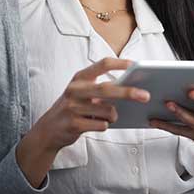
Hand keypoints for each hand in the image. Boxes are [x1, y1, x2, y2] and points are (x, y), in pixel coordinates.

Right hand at [32, 57, 149, 153]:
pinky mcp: (74, 123)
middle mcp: (75, 90)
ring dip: (114, 116)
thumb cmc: (72, 108)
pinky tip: (95, 124)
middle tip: (145, 95)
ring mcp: (73, 107)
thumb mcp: (82, 93)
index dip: (120, 64)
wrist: (48, 130)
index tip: (135, 65)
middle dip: (128, 92)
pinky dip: (104, 126)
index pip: (102, 64)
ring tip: (109, 117)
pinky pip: (101, 125)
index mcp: (79, 78)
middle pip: (107, 88)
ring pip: (107, 110)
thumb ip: (100, 89)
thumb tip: (129, 88)